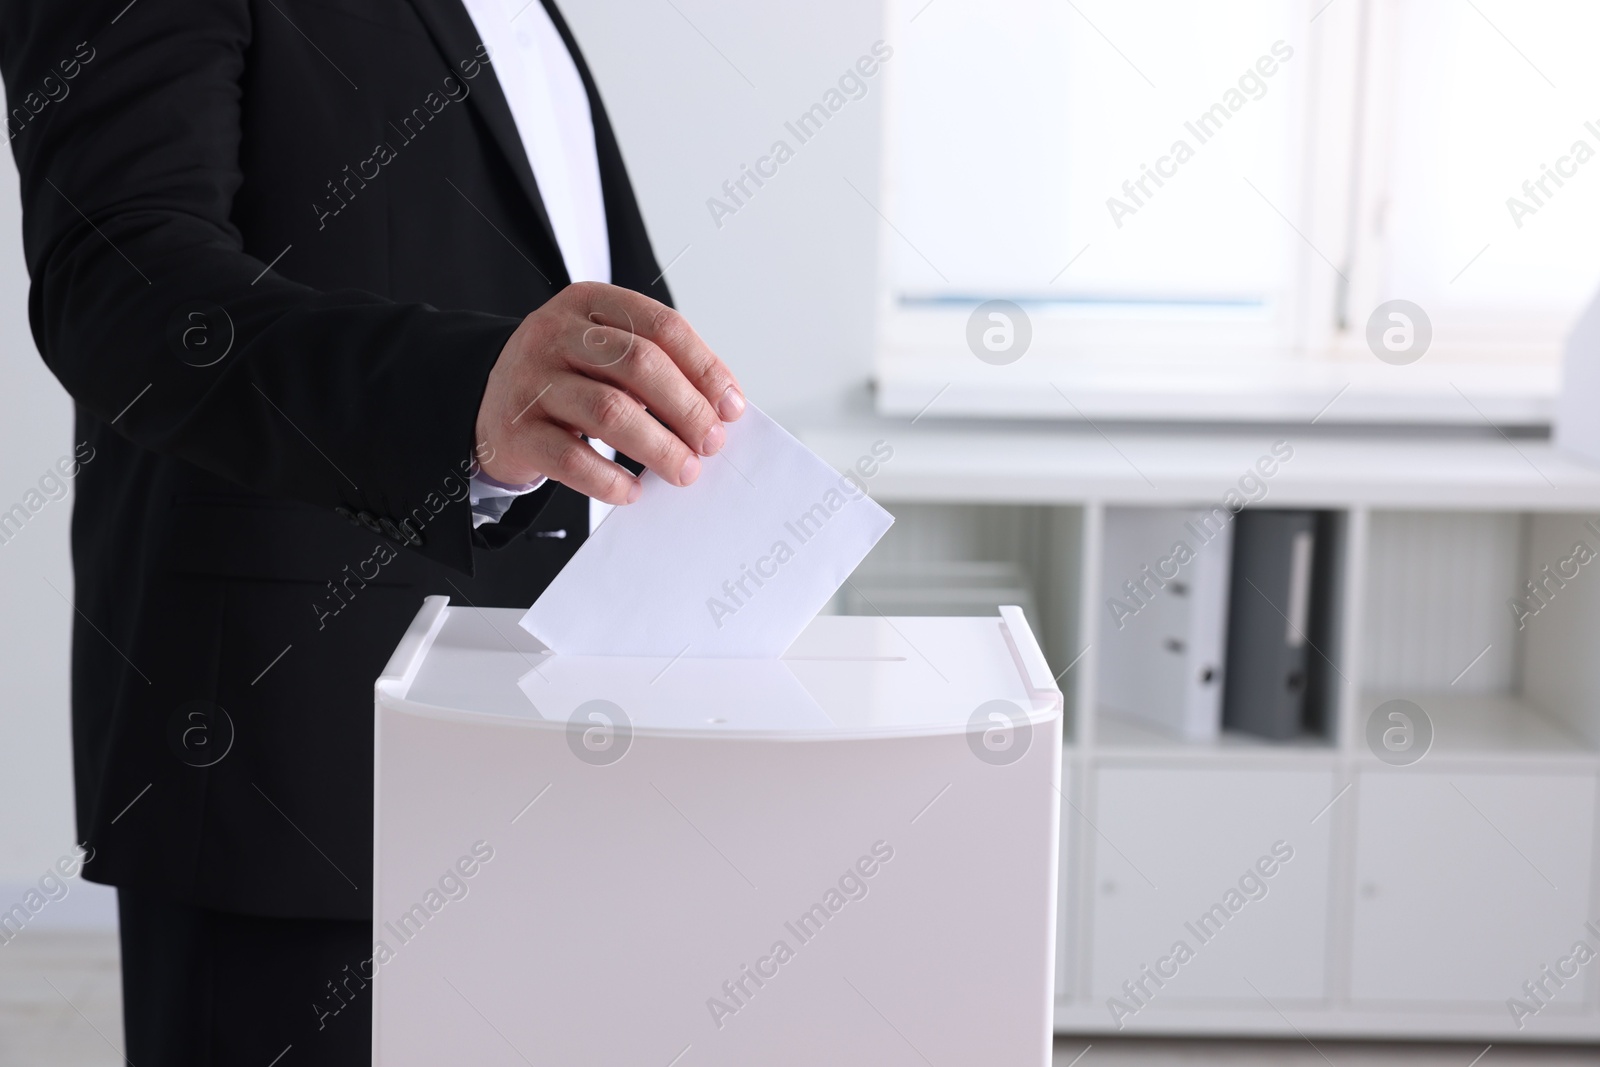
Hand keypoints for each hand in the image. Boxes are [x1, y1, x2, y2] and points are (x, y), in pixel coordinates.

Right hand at [474, 282, 744, 502]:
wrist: (491, 403)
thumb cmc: (569, 378)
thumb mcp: (607, 354)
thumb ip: (659, 369)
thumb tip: (722, 410)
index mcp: (588, 303)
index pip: (661, 326)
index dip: (704, 367)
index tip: (731, 407)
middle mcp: (554, 333)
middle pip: (637, 363)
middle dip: (686, 408)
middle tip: (711, 443)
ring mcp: (530, 380)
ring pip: (608, 410)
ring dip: (658, 446)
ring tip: (684, 470)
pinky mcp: (514, 431)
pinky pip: (570, 459)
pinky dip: (609, 480)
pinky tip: (633, 491)